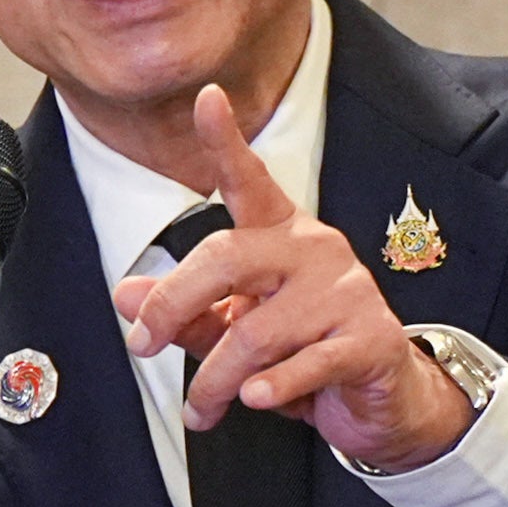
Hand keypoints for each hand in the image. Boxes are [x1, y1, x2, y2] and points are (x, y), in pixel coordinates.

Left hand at [111, 85, 476, 472]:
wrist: (381, 402)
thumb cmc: (305, 354)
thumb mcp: (237, 332)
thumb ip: (187, 314)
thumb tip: (126, 298)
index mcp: (281, 237)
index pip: (250, 182)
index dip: (226, 141)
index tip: (208, 98)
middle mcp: (315, 251)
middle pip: (228, 257)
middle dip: (173, 303)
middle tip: (142, 345)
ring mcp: (347, 292)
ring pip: (256, 331)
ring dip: (214, 379)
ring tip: (203, 408)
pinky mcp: (370, 339)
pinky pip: (306, 363)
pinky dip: (271, 387)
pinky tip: (256, 399)